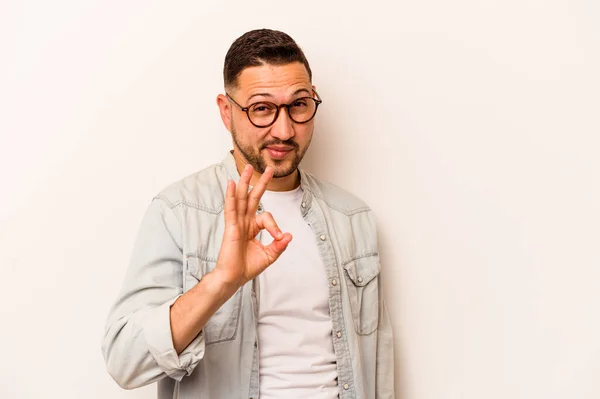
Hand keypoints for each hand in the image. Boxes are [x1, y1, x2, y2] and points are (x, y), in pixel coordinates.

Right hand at [212, 164, 292, 288]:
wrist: (234, 278)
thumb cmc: (247, 267)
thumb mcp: (269, 255)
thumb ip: (279, 245)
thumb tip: (289, 236)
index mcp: (252, 227)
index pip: (266, 217)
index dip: (275, 226)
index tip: (279, 238)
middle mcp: (244, 222)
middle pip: (253, 197)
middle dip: (261, 183)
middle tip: (268, 168)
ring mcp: (237, 223)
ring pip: (241, 198)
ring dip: (245, 182)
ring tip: (247, 168)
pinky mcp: (230, 227)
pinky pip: (231, 208)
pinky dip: (231, 196)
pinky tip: (232, 184)